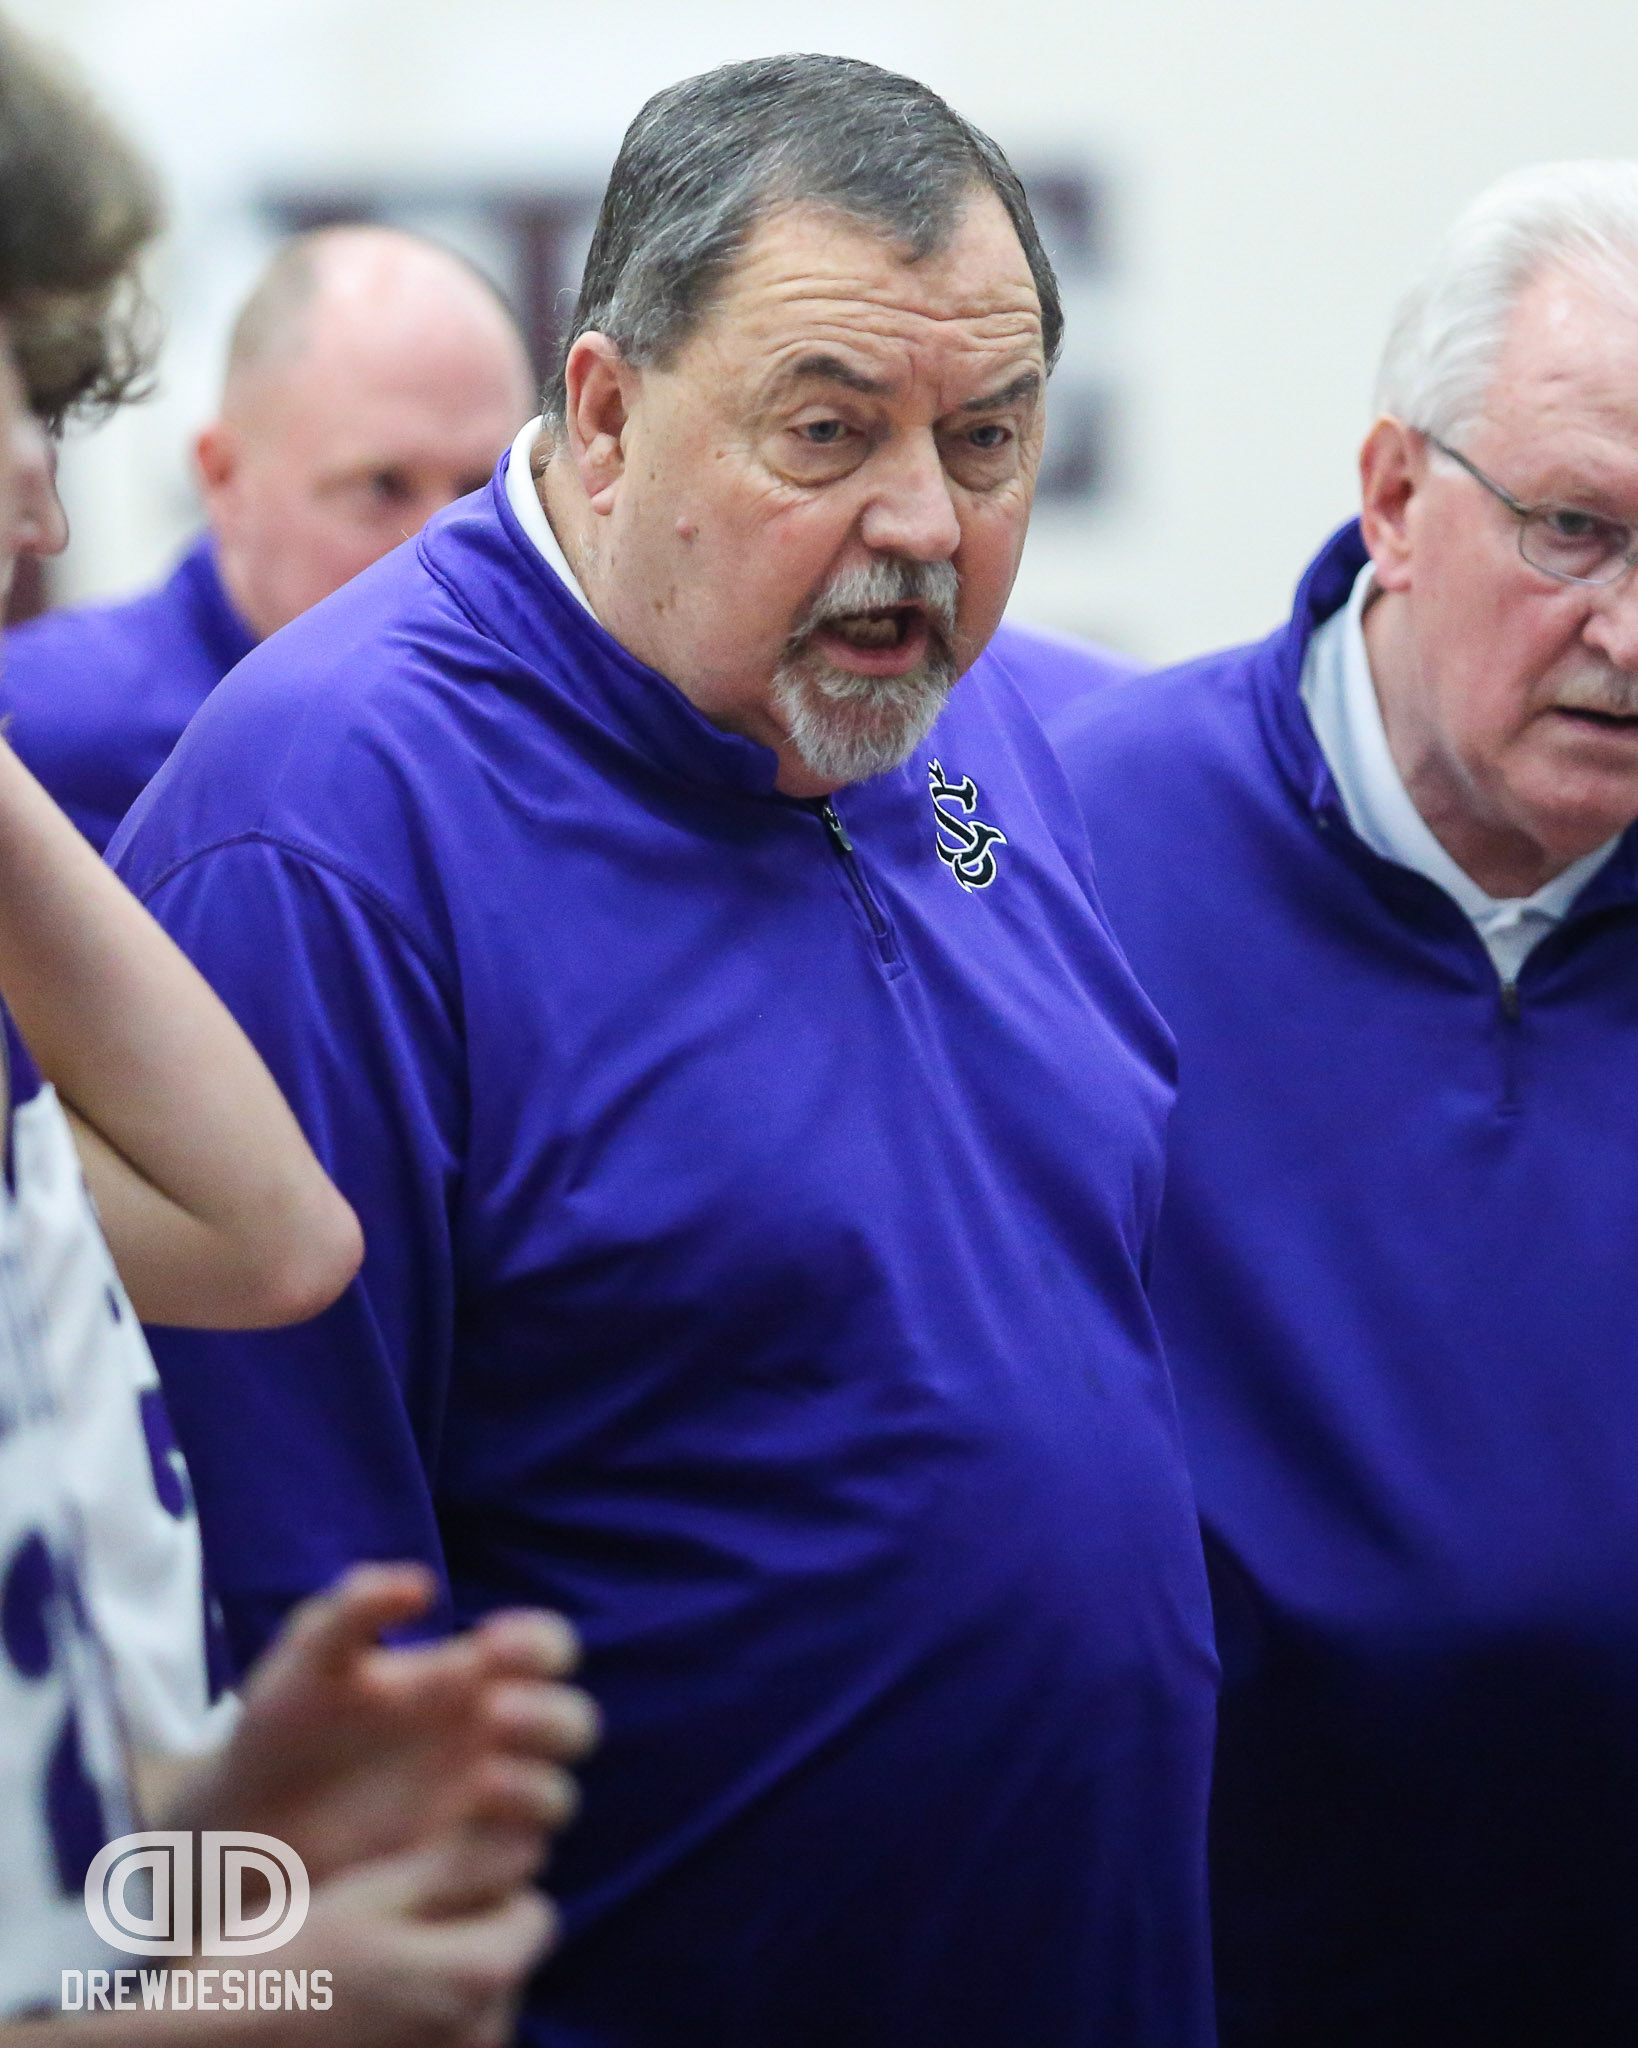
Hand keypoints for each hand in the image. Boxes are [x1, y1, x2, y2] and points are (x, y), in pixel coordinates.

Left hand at [173, 1565, 598, 1883]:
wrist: (238, 1830)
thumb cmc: (281, 1732)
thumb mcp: (307, 1659)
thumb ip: (355, 1607)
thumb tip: (424, 1586)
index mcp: (468, 1679)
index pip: (546, 1649)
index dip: (539, 1642)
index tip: (493, 1645)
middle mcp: (490, 1741)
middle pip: (572, 1724)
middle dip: (548, 1716)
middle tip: (492, 1714)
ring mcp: (482, 1811)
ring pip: (557, 1797)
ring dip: (535, 1786)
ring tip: (477, 1782)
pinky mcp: (462, 1871)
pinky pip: (516, 1865)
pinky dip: (502, 1853)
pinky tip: (449, 1842)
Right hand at [268, 1823, 558, 2047]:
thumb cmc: (285, 1965)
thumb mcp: (371, 1896)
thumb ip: (457, 1871)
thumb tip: (528, 1846)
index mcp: (481, 1976)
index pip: (532, 1916)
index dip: (487, 1893)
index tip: (430, 1891)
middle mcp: (483, 2038)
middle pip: (504, 1967)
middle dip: (464, 1942)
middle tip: (385, 1937)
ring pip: (473, 2011)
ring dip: (438, 1990)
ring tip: (361, 1983)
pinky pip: (440, 2046)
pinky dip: (413, 2030)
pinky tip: (354, 2021)